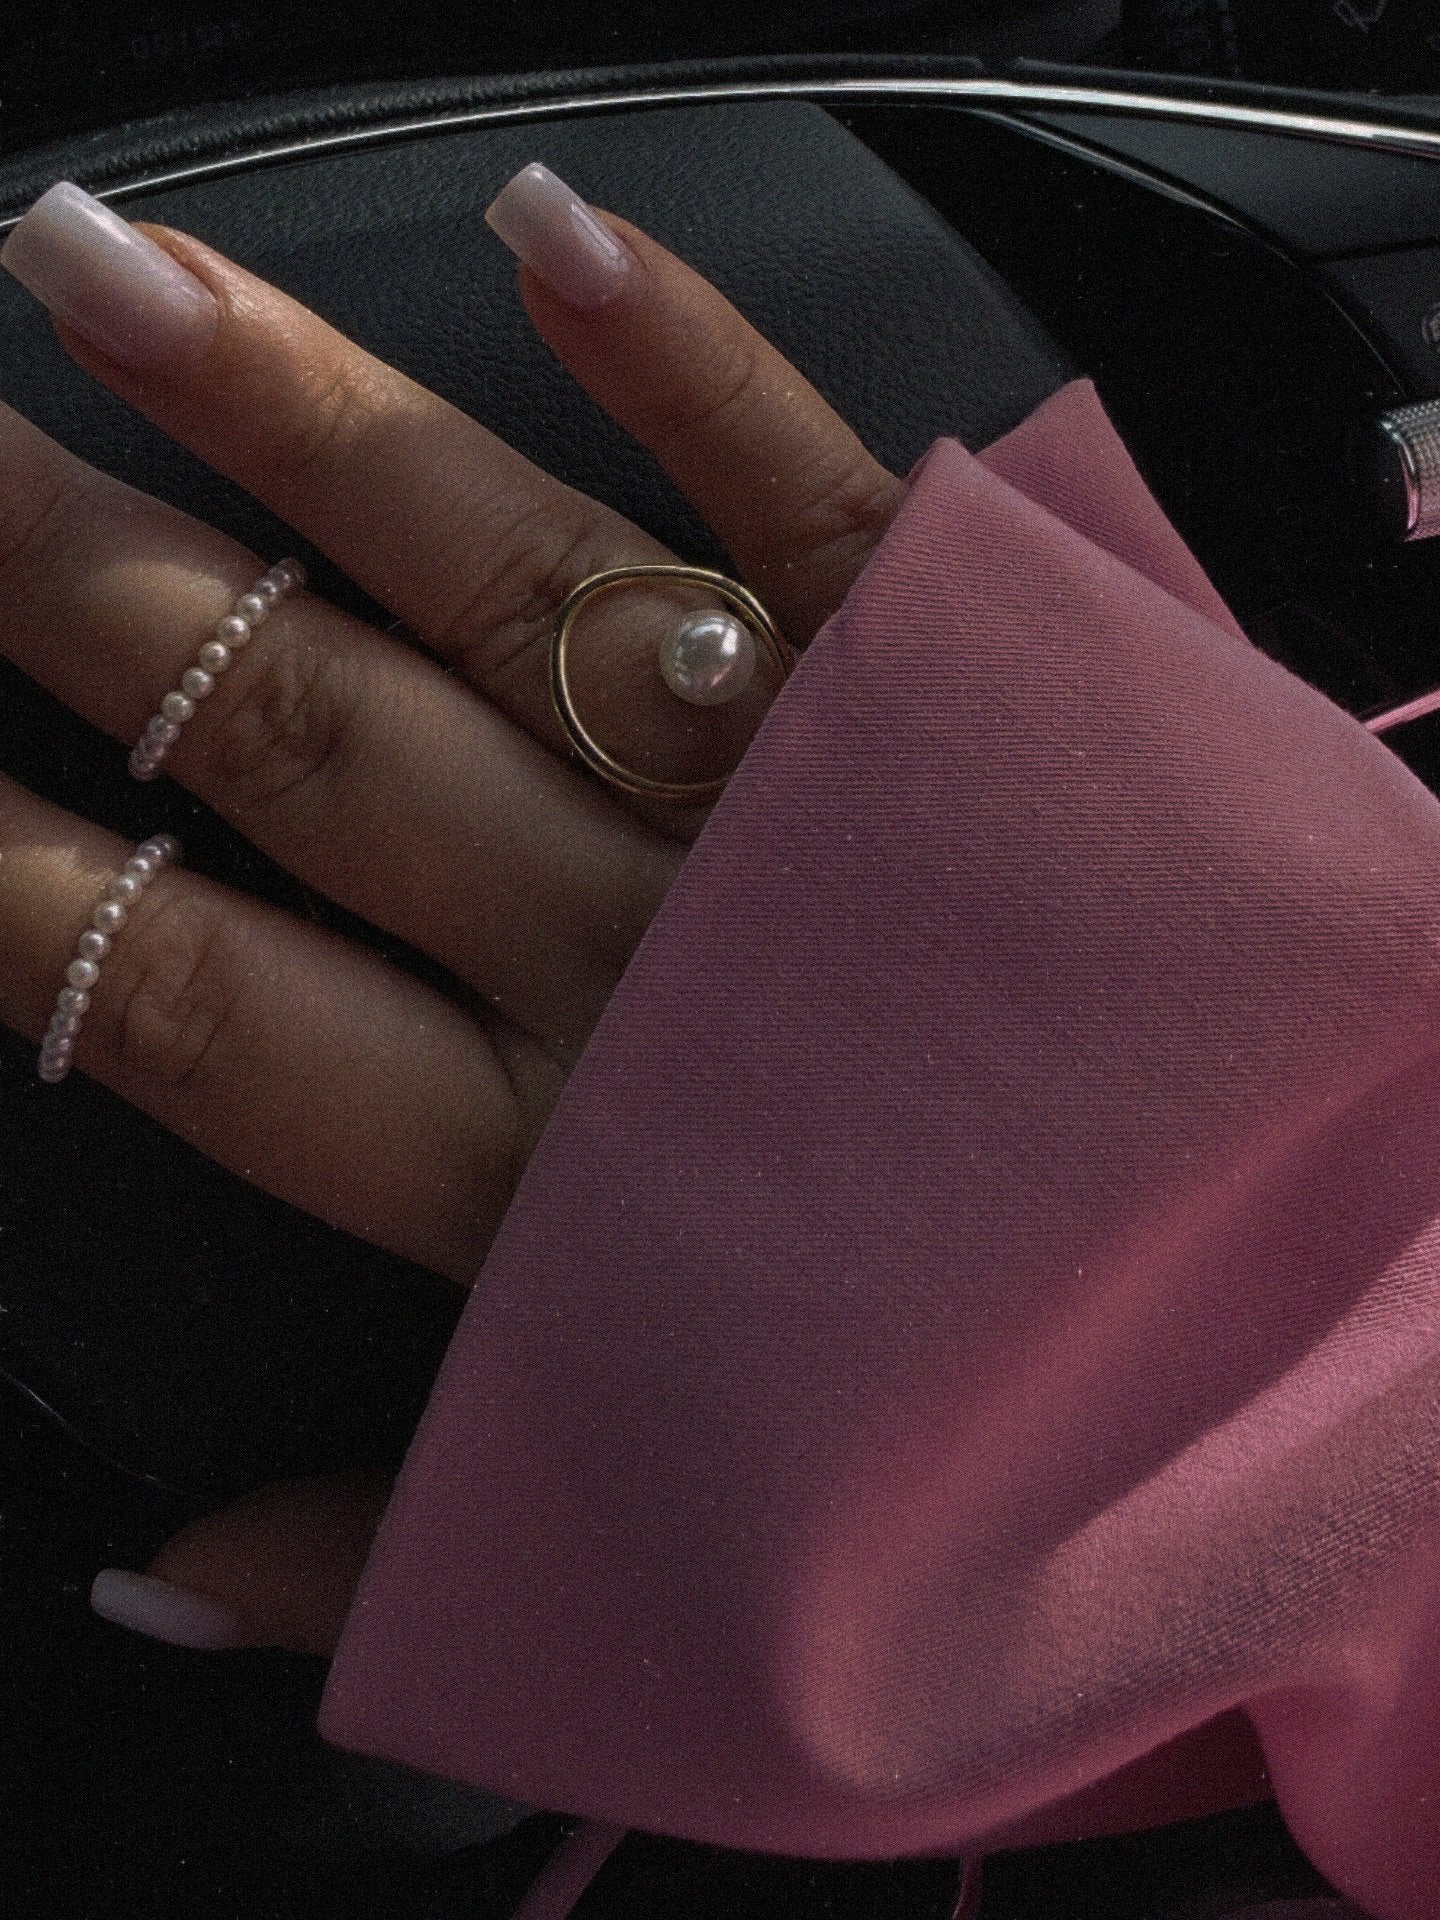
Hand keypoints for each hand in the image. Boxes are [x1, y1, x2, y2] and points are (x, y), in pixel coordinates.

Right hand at [0, 166, 907, 1654]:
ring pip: (510, 587)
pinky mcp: (993, 703)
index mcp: (556, 1185)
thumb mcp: (668, 1549)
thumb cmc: (999, 1440)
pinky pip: (830, 517)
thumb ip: (400, 1541)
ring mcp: (818, 816)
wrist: (1333, 1351)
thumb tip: (161, 1575)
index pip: (193, 1007)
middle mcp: (658, 970)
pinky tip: (546, 244)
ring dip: (295, 420)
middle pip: (309, 745)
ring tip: (99, 274)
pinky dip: (693, 372)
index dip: (8, 887)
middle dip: (85, 588)